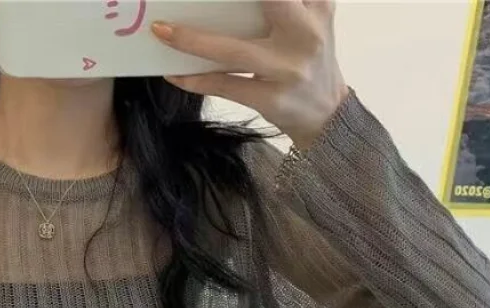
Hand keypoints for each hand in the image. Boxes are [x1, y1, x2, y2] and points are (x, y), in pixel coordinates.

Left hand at [151, 0, 348, 150]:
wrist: (327, 115)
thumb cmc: (308, 59)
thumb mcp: (312, 19)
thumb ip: (286, 1)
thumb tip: (225, 1)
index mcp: (317, 5)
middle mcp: (306, 34)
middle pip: (272, 0)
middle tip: (178, 2)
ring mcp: (287, 70)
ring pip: (233, 50)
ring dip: (191, 40)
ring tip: (162, 31)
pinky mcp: (270, 99)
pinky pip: (224, 85)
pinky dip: (195, 79)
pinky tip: (174, 72)